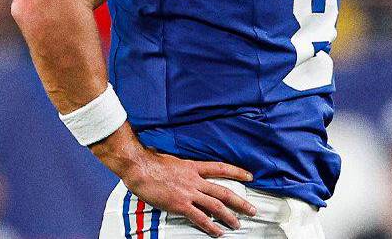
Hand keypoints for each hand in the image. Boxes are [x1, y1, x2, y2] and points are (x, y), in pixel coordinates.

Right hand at [120, 147, 257, 236]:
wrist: (139, 168)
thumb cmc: (151, 163)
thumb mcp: (173, 161)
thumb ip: (184, 169)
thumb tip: (189, 176)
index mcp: (193, 167)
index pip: (221, 168)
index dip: (237, 172)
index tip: (250, 176)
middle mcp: (195, 180)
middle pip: (223, 191)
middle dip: (240, 202)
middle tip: (252, 210)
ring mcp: (188, 193)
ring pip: (215, 206)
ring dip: (229, 216)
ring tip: (238, 224)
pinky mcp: (180, 205)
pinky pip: (200, 217)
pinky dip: (210, 226)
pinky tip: (218, 232)